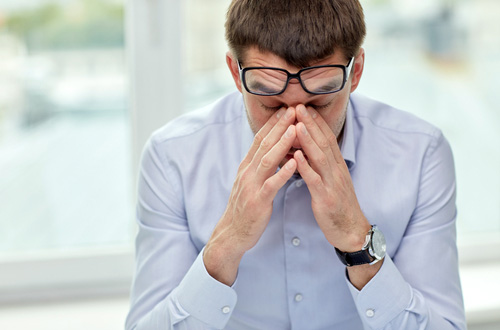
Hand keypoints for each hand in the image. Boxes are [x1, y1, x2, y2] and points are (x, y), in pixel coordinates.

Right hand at [204, 107, 297, 284]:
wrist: (232, 233)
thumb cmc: (245, 208)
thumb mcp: (249, 182)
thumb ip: (258, 166)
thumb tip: (269, 150)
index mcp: (246, 167)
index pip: (259, 139)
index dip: (272, 123)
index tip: (285, 108)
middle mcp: (247, 172)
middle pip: (264, 144)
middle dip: (279, 126)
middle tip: (292, 109)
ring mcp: (251, 186)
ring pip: (267, 160)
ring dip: (281, 143)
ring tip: (295, 129)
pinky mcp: (258, 201)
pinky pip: (271, 184)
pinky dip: (283, 172)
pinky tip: (295, 162)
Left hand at [294, 104, 370, 252]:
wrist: (351, 231)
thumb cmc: (338, 206)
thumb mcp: (332, 181)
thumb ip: (322, 166)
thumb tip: (308, 151)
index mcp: (337, 166)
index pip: (327, 139)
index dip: (316, 122)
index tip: (304, 107)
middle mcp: (336, 171)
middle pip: (323, 143)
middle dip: (310, 123)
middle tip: (298, 106)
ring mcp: (332, 184)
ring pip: (320, 158)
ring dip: (308, 140)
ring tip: (296, 124)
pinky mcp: (326, 198)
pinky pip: (315, 180)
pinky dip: (306, 167)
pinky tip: (296, 156)